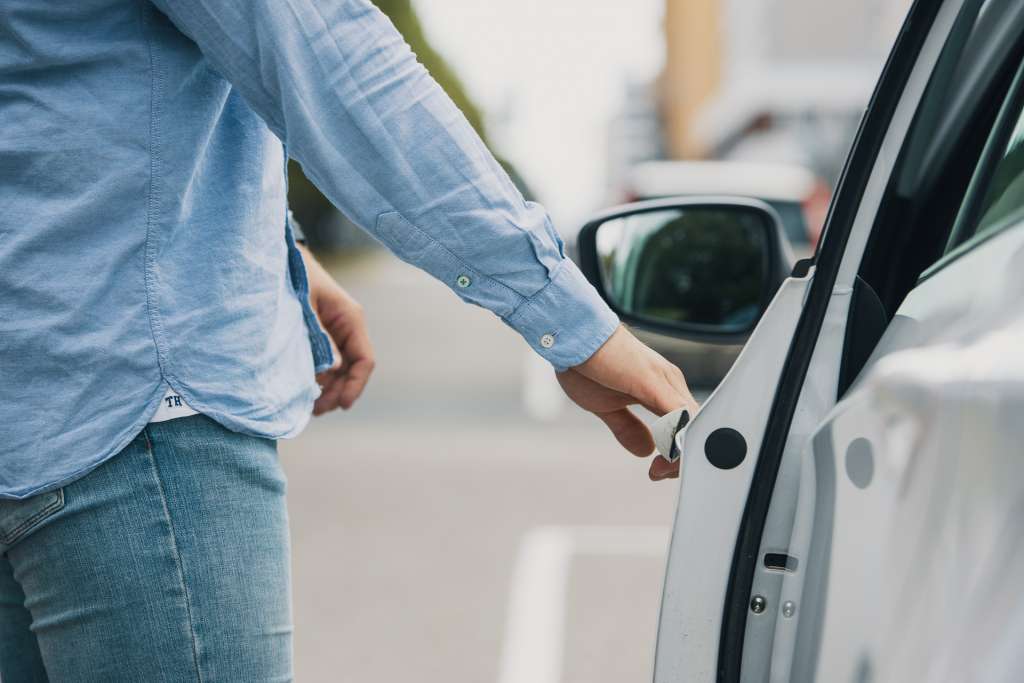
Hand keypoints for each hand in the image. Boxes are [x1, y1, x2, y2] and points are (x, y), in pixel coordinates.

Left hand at [297, 244, 375, 414]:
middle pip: (352, 370)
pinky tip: (304, 390)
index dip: (355, 386)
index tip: (341, 405)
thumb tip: (332, 370)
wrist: (278, 258)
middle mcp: (347, 328)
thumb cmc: (294, 276)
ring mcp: (334, 333)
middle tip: (316, 411)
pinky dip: (317, 378)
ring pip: (338, 370)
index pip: (364, 360)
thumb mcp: (305, 307)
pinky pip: (325, 363)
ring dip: (327, 389)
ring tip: (308, 406)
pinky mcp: (319, 336)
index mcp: (351, 319)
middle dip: (337, 393)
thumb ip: (319, 338)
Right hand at [558, 326, 697, 480]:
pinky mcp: (653, 382)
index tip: (656, 472)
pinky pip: (679, 416)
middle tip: (658, 475)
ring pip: (692, 425)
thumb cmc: (585, 362)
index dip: (676, 455)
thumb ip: (627, 427)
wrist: (571, 333)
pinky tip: (672, 456)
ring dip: (681, 454)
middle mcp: (671, 382)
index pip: (685, 427)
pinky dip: (680, 439)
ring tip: (661, 471)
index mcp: (662, 388)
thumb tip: (646, 451)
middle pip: (695, 428)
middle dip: (682, 460)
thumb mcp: (605, 406)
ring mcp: (666, 381)